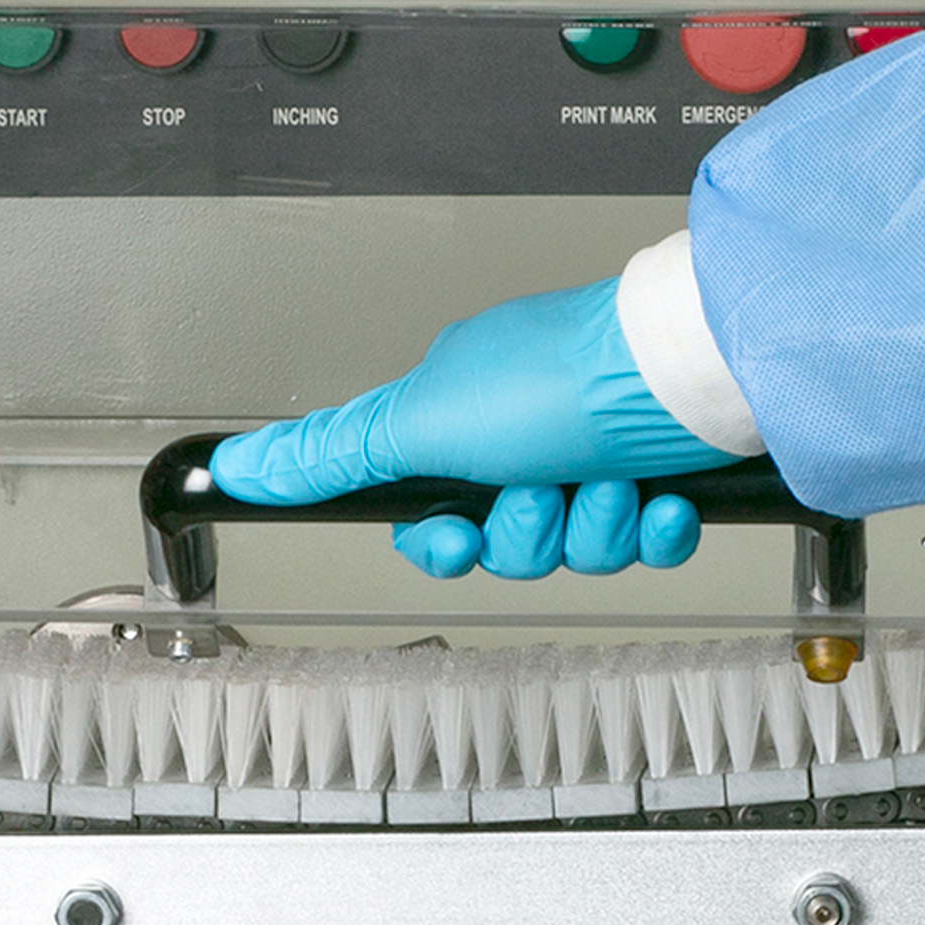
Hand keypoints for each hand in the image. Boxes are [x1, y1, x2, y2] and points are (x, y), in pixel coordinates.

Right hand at [209, 278, 742, 577]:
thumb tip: (237, 468)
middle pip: (507, 546)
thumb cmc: (559, 379)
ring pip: (578, 551)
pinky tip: (658, 496)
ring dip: (594, 525)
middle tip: (548, 488)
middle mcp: (528, 438)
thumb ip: (331, 455)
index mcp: (464, 420)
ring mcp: (597, 458)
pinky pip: (645, 543)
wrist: (687, 374)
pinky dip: (653, 527)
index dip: (447, 547)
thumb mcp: (420, 422)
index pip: (433, 521)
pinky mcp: (663, 478)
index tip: (461, 538)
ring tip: (610, 478)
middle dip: (531, 532)